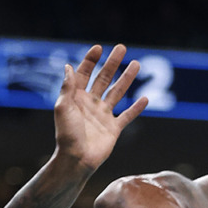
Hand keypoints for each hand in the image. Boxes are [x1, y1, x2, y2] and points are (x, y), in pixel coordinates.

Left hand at [54, 44, 148, 170]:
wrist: (77, 159)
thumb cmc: (66, 134)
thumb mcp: (62, 107)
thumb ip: (67, 87)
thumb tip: (68, 66)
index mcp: (77, 97)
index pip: (85, 73)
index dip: (91, 60)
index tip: (99, 48)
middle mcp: (91, 103)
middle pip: (104, 78)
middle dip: (113, 63)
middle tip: (122, 48)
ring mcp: (103, 115)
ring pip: (118, 92)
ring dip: (127, 79)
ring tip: (136, 64)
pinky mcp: (114, 128)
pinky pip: (127, 115)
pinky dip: (136, 108)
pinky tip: (145, 98)